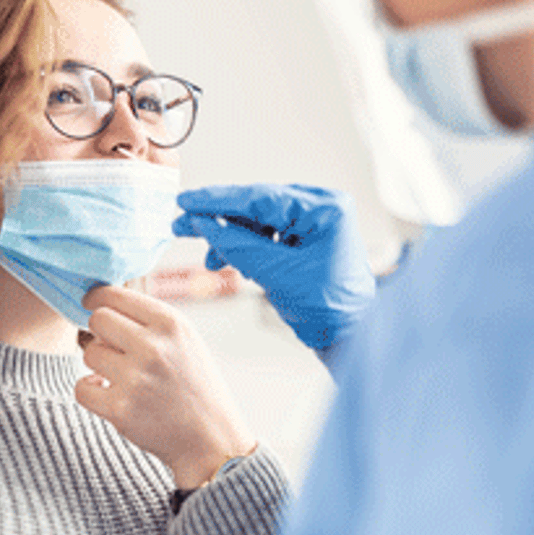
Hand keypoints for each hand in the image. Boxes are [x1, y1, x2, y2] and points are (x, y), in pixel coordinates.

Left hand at [74, 286, 255, 488]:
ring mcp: (135, 379)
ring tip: (122, 375)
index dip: (96, 298)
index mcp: (170, 322)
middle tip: (114, 348)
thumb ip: (148, 319)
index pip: (113, 295)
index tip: (91, 304)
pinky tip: (109, 393)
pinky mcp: (120, 409)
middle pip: (97, 319)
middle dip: (100, 333)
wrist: (211, 439)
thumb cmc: (195, 385)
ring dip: (99, 364)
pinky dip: (91, 391)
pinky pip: (81, 387)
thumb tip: (99, 303)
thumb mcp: (185, 339)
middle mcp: (153, 346)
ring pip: (89, 353)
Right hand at [172, 184, 375, 348]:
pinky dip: (246, 248)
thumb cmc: (329, 308)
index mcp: (323, 209)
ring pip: (258, 221)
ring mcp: (313, 222)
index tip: (187, 201)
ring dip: (232, 239)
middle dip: (220, 221)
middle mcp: (320, 208)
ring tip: (212, 260)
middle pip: (257, 207)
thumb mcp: (276, 274)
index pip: (260, 197)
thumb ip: (237, 244)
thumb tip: (203, 223)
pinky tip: (232, 262)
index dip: (218, 200)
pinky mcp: (305, 238)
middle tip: (183, 225)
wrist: (350, 337)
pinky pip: (266, 235)